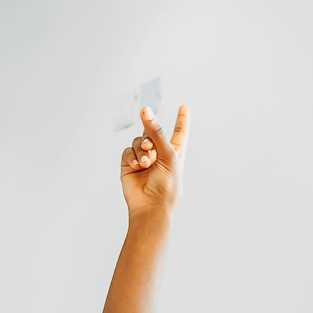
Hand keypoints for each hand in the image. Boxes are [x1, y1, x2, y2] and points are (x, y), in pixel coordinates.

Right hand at [119, 104, 188, 223]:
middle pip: (152, 132)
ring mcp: (143, 159)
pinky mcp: (129, 165)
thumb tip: (145, 111)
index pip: (179, 132)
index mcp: (175, 153)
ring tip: (146, 163)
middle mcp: (159, 154)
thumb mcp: (168, 155)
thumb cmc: (167, 185)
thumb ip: (157, 132)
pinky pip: (128, 151)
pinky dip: (132, 157)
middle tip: (151, 147)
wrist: (151, 206)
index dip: (182, 119)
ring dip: (142, 150)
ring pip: (138, 141)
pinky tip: (137, 167)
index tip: (184, 107)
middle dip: (150, 136)